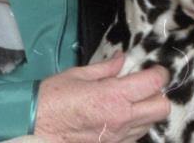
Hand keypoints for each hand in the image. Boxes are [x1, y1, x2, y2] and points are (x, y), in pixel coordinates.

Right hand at [33, 53, 169, 141]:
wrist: (32, 127)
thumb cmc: (51, 98)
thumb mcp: (78, 75)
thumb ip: (106, 68)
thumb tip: (123, 59)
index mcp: (113, 96)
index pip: (154, 83)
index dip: (160, 73)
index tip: (155, 69)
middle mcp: (121, 118)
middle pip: (161, 108)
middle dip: (159, 95)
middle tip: (146, 87)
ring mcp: (118, 137)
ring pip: (150, 123)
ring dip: (147, 111)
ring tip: (132, 102)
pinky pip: (135, 136)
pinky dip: (134, 126)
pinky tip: (120, 117)